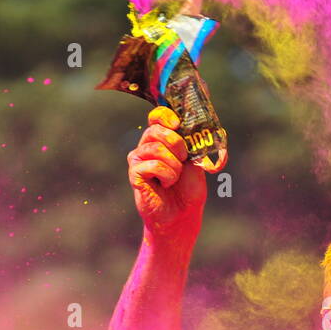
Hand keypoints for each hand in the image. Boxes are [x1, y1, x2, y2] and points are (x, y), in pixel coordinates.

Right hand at [127, 106, 206, 243]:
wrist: (183, 214)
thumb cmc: (188, 188)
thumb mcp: (195, 160)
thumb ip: (191, 142)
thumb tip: (195, 123)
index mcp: (161, 139)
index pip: (157, 116)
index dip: (166, 116)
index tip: (177, 124)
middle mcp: (146, 146)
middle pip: (156, 130)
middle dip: (176, 144)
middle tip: (183, 159)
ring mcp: (138, 159)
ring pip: (156, 149)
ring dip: (174, 165)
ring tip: (174, 178)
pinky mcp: (135, 174)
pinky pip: (153, 165)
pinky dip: (167, 175)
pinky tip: (164, 185)